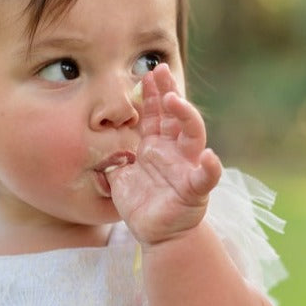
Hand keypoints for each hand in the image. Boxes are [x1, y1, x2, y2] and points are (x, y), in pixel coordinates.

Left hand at [107, 64, 221, 245]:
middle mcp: (174, 152)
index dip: (151, 94)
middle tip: (159, 70)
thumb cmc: (142, 205)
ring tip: (175, 101)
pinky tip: (209, 157)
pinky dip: (210, 168)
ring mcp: (186, 169)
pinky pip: (206, 178)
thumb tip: (94, 145)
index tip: (146, 74)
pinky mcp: (194, 190)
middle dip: (168, 92)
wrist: (157, 235)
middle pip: (175, 115)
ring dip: (186, 116)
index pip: (155, 114)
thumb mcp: (120, 179)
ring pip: (192, 136)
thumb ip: (111, 160)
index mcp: (156, 147)